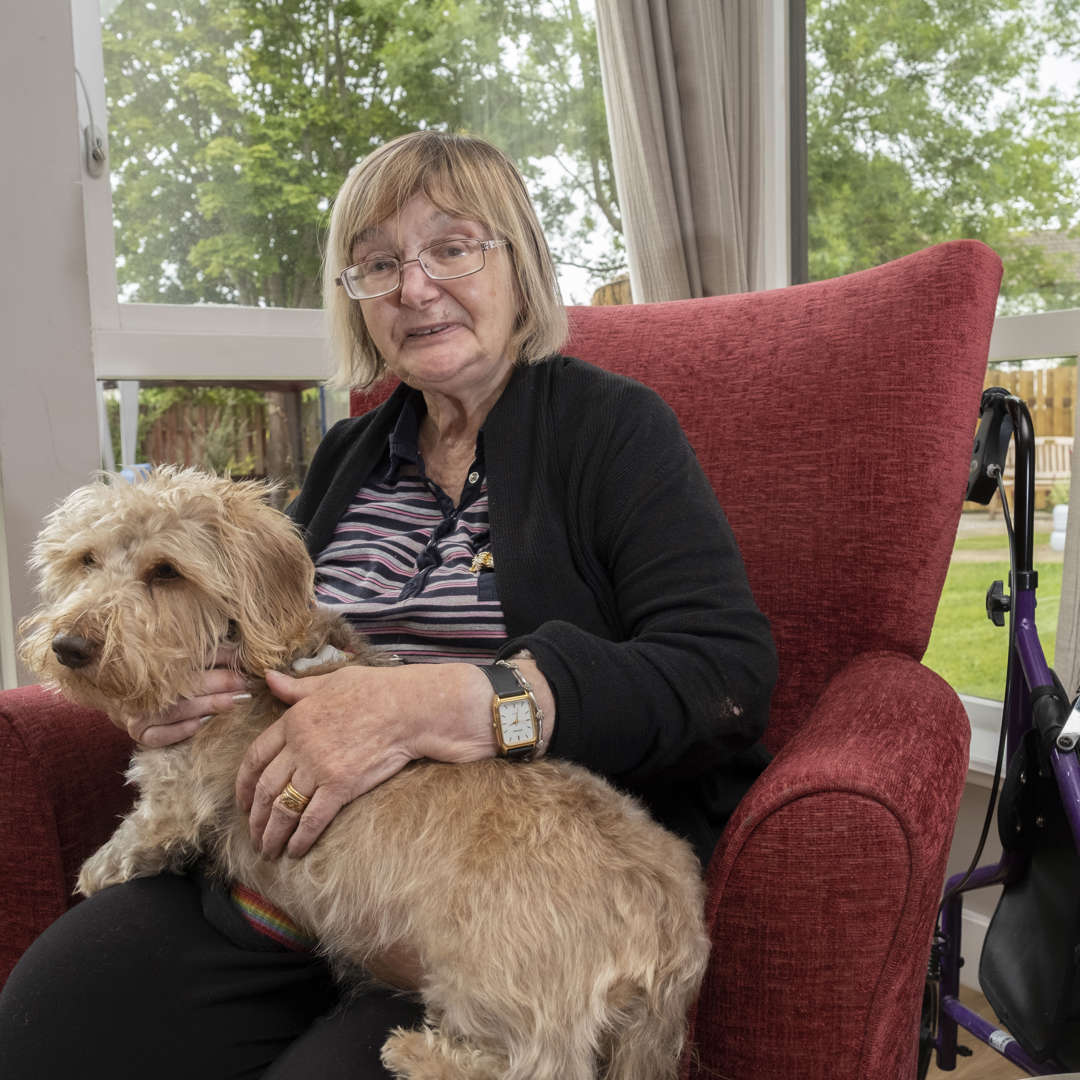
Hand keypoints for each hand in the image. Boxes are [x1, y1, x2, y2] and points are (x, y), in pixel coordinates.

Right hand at [118, 647, 250, 747]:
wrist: (127, 699)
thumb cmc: (168, 679)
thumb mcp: (187, 662)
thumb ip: (213, 656)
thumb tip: (240, 653)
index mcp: (157, 664)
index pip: (193, 659)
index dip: (219, 660)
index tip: (243, 665)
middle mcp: (146, 688)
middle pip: (186, 684)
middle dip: (218, 683)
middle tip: (242, 684)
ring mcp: (139, 712)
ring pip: (176, 709)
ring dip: (207, 705)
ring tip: (232, 702)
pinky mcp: (138, 733)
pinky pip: (159, 735)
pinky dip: (181, 730)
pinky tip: (201, 724)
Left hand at [237, 663, 495, 859]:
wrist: (409, 707)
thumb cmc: (374, 689)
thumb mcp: (330, 681)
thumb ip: (296, 687)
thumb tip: (268, 679)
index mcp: (293, 720)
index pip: (255, 757)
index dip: (243, 784)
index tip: (241, 803)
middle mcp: (300, 746)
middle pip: (265, 789)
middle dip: (255, 818)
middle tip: (253, 835)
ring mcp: (319, 767)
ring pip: (283, 808)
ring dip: (272, 834)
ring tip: (269, 850)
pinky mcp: (341, 786)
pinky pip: (312, 819)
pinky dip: (300, 839)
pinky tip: (295, 851)